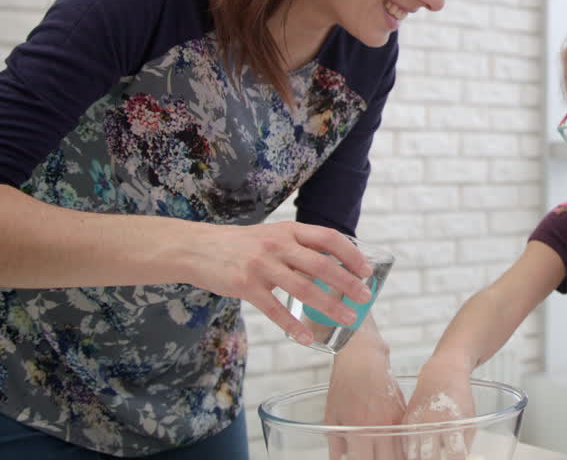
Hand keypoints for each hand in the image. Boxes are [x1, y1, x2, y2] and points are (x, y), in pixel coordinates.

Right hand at [183, 221, 372, 344]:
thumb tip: (335, 265)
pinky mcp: (245, 286)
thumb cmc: (242, 245)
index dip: (352, 254)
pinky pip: (275, 310)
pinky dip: (293, 326)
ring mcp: (261, 265)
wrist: (197, 248)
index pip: (329, 238)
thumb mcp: (273, 236)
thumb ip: (300, 247)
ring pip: (303, 289)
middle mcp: (278, 245)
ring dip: (329, 306)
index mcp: (289, 231)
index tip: (367, 270)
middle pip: (321, 265)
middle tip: (365, 297)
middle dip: (347, 283)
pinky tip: (307, 338)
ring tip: (347, 318)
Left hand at [324, 339, 405, 459]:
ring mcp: (395, 419)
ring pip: (401, 449)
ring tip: (384, 454)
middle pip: (389, 459)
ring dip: (394, 455)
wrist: (363, 358)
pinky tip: (393, 446)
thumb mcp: (331, 415)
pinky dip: (400, 443)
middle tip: (374, 457)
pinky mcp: (402, 411)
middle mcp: (381, 426)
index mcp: (360, 429)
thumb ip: (336, 443)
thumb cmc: (344, 384)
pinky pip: (404, 434)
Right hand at [401, 357, 476, 459]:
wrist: (441, 374)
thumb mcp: (469, 416)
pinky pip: (406, 443)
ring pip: (414, 453)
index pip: (455, 453)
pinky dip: (411, 451)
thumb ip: (466, 439)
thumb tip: (463, 458)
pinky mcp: (407, 420)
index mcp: (453, 421)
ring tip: (427, 457)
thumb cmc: (458, 395)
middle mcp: (433, 421)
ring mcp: (418, 421)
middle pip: (430, 457)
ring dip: (420, 458)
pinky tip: (418, 453)